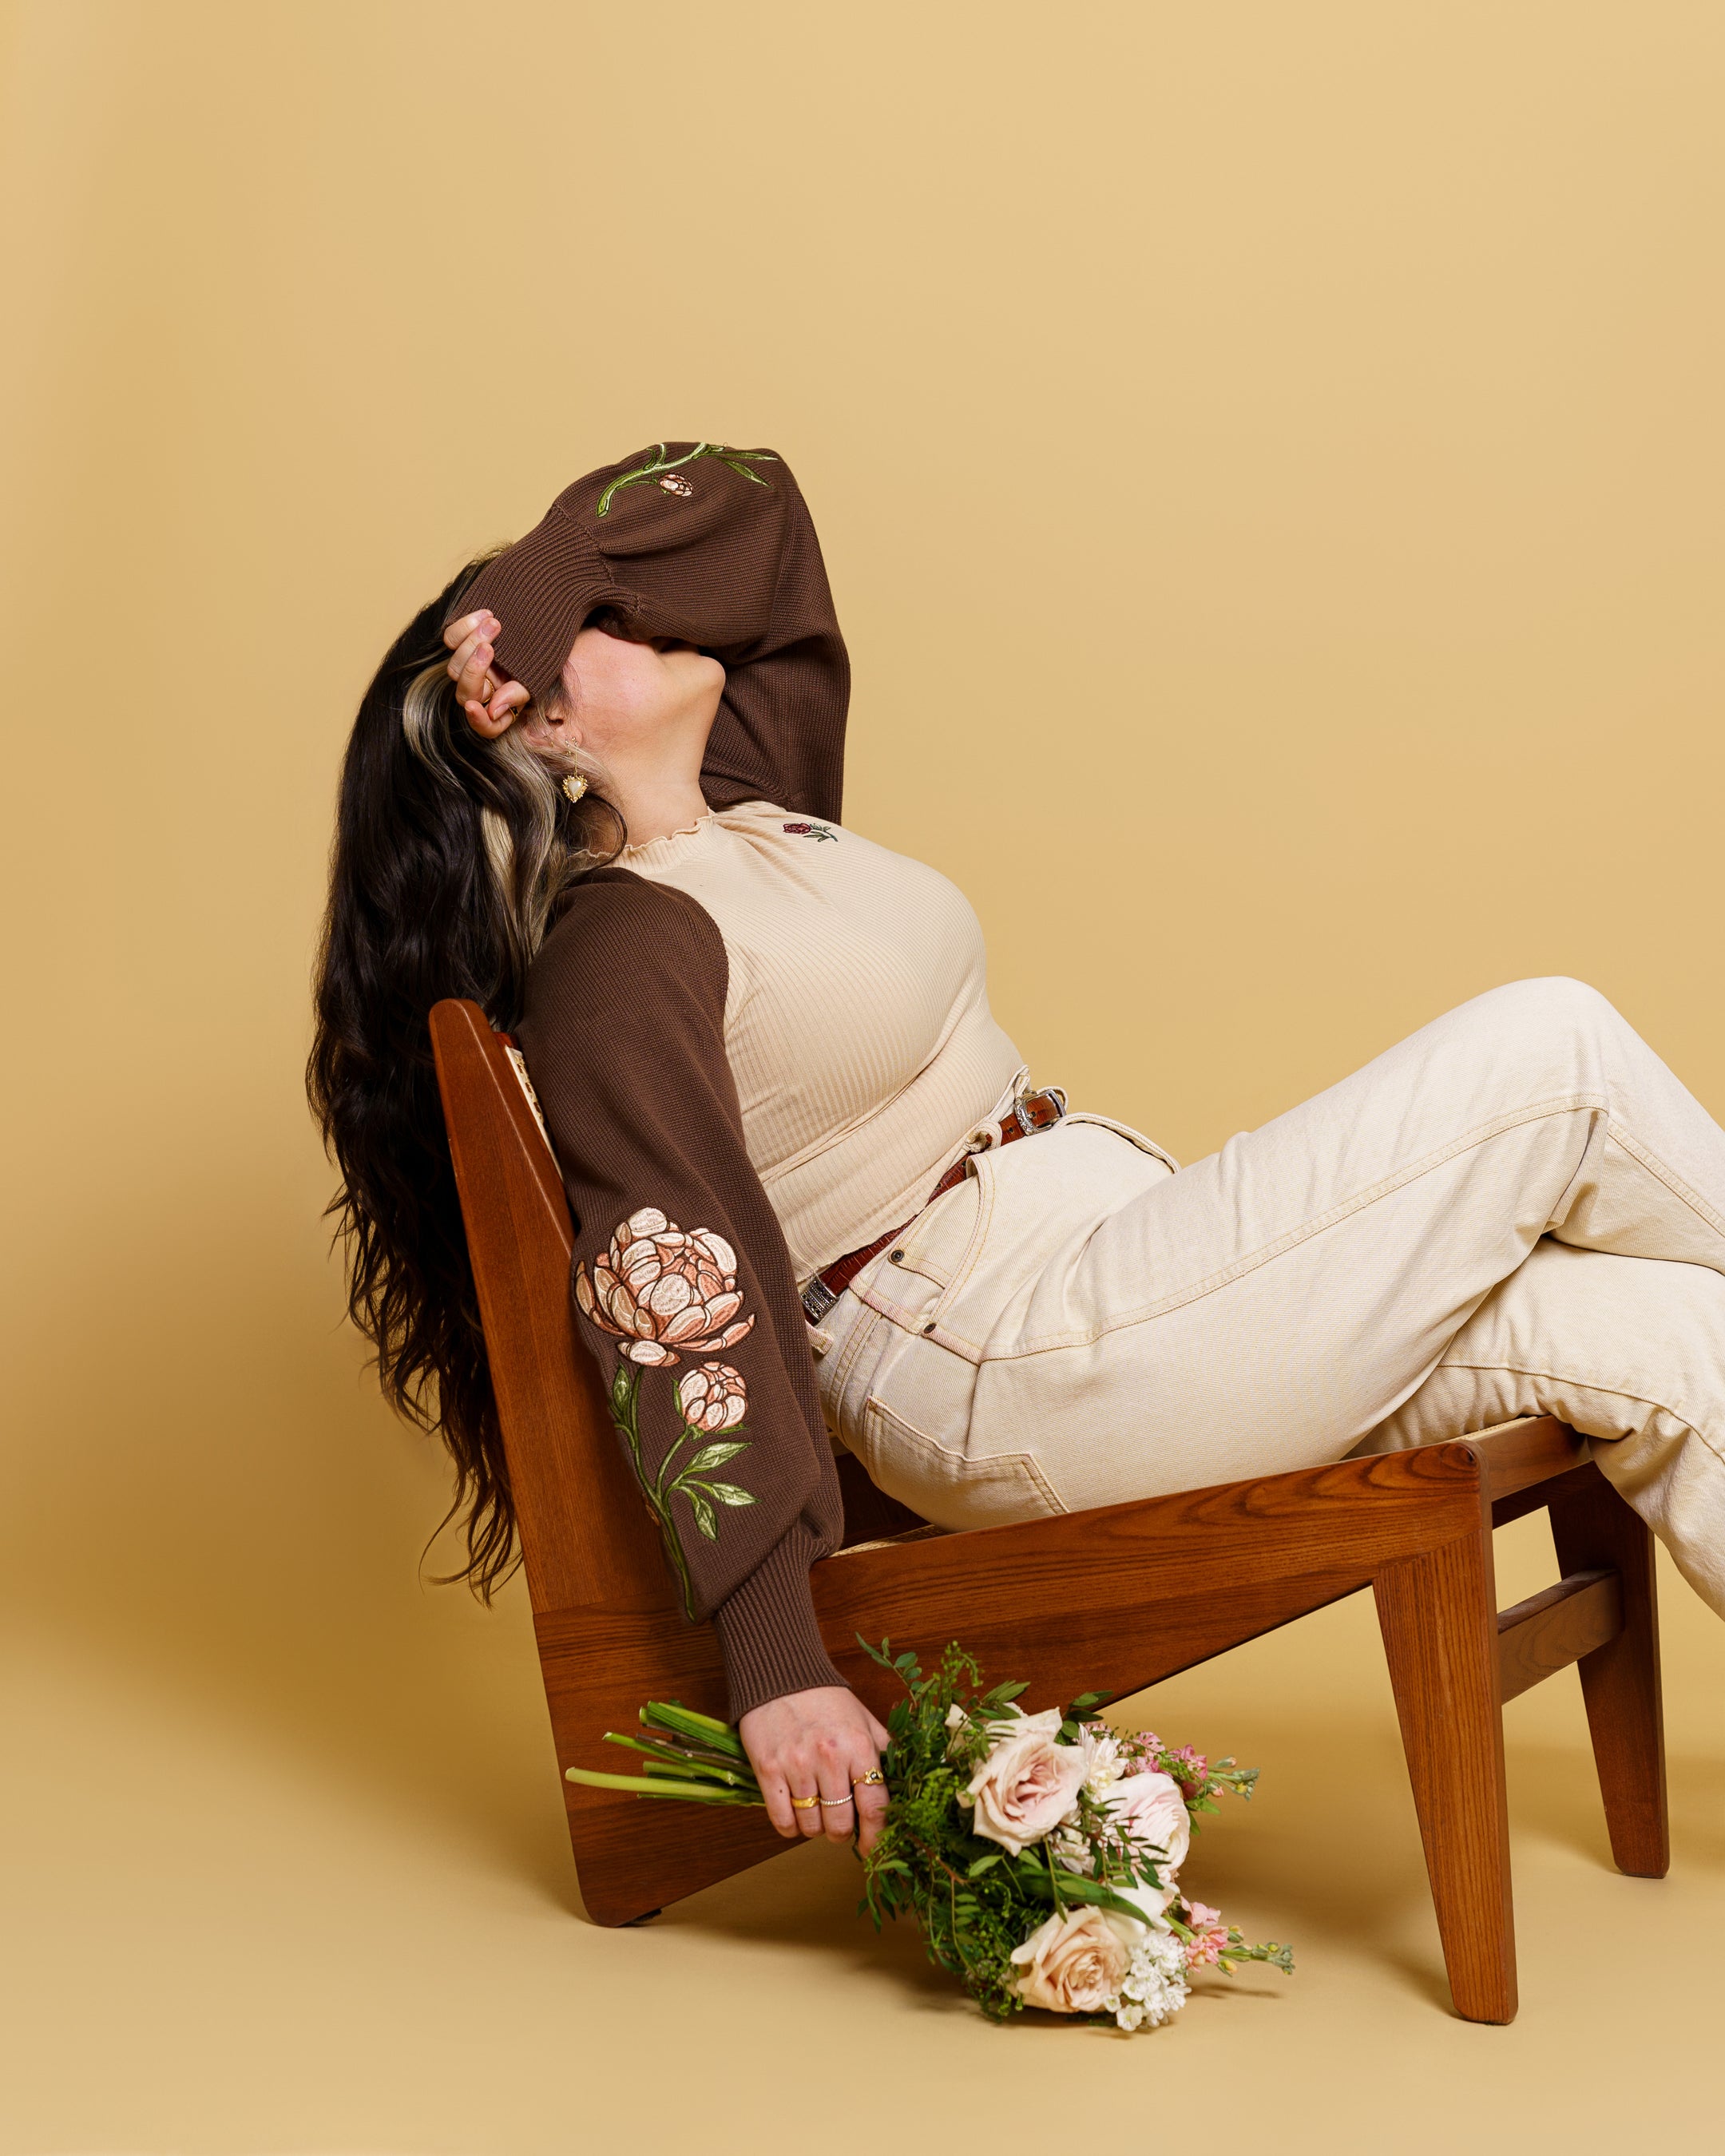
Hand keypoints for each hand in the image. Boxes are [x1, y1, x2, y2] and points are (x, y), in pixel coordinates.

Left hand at [443, 608, 532, 736]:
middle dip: (474, 668)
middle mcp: (480, 691)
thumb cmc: (540, 657)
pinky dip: (464, 626)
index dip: (477, 720)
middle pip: (464, 692)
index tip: (472, 707)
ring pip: (454, 665)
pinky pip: (451, 639)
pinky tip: (485, 614)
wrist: (541, 627)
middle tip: (489, 646)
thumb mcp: (534, 679)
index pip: (485, 726)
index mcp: (500, 707)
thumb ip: (515, 695)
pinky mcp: (461, 646)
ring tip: (495, 623)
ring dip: (471, 643)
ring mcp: (469, 668)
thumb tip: (493, 710)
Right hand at [739, 1685, 891, 1854]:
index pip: (875, 1808)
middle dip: (842, 1833)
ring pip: (811, 1827)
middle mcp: (829, 1758)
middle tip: (839, 1823)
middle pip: (841, 1825)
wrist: (781, 1673)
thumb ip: (886, 1753)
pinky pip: (782, 1822)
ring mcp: (796, 1765)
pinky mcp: (767, 1770)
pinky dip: (791, 1827)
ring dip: (816, 1828)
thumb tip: (911, 1785)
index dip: (876, 1838)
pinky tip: (795, 1812)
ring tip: (816, 1810)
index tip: (873, 1849)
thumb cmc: (826, 1699)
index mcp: (859, 1746)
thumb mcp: (864, 1720)